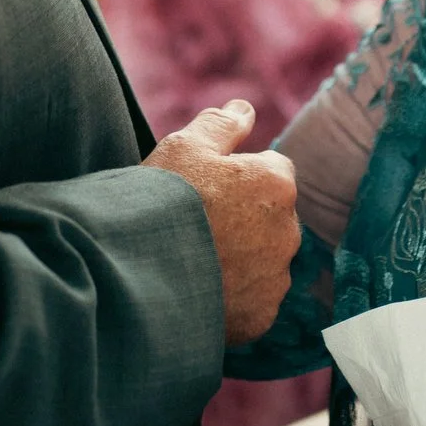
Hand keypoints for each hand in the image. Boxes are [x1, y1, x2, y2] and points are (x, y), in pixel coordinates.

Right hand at [143, 98, 297, 345]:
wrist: (138, 273)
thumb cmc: (162, 201)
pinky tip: (199, 290)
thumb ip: (221, 124)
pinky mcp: (260, 317)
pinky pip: (252, 302)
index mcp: (276, 183)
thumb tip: (245, 108)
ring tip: (194, 261)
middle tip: (197, 226)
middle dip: (245, 220)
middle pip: (271, 218)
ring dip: (241, 260)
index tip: (207, 190)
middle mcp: (288, 231)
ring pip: (263, 262)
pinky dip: (233, 298)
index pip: (272, 171)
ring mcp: (275, 278)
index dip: (238, 178)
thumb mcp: (185, 147)